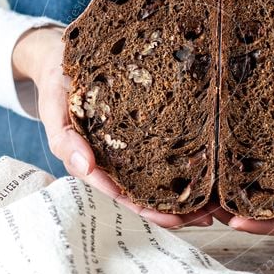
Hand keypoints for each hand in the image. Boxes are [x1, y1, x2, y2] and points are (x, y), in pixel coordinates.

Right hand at [12, 26, 212, 228]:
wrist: (61, 54)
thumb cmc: (58, 84)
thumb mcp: (55, 108)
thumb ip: (65, 140)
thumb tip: (86, 168)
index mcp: (94, 162)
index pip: (123, 194)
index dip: (148, 209)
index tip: (175, 219)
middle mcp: (116, 158)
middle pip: (148, 192)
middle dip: (177, 209)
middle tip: (206, 218)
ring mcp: (131, 144)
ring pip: (161, 175)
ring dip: (188, 191)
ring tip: (218, 203)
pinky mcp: (144, 124)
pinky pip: (167, 146)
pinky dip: (188, 160)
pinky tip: (212, 167)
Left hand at [212, 74, 273, 236]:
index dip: (264, 228)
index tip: (236, 222)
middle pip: (267, 212)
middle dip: (237, 214)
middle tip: (205, 207)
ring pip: (256, 190)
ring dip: (230, 194)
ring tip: (202, 187)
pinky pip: (254, 162)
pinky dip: (234, 167)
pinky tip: (215, 159)